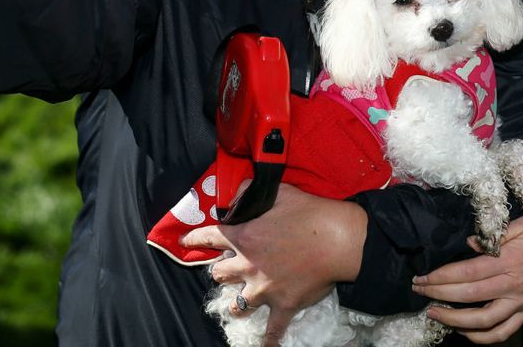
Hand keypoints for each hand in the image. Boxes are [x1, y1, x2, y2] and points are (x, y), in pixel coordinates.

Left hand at [181, 184, 366, 346]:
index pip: (208, 238)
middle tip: (227, 268)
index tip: (185, 242)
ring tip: (237, 302)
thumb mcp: (278, 192)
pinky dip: (268, 339)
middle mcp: (247, 265)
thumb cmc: (309, 212)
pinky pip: (272, 329)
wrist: (337, 240)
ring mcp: (263, 289)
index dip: (194, 239)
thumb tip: (235, 193)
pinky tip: (264, 346)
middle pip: (218, 274)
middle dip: (220, 270)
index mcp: (243, 236)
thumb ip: (250, 192)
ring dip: (236, 302)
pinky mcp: (283, 305)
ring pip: (237, 304)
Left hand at [411, 215, 522, 343]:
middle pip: (467, 296)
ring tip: (435, 314)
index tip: (422, 277)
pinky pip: (502, 332)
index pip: (466, 273)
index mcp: (508, 260)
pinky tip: (465, 331)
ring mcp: (519, 303)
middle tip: (419, 291)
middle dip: (438, 295)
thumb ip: (495, 234)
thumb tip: (470, 244)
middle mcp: (511, 285)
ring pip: (482, 322)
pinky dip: (481, 337)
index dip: (440, 277)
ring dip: (454, 321)